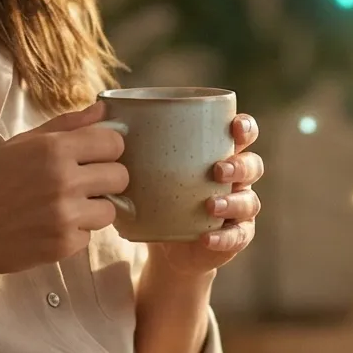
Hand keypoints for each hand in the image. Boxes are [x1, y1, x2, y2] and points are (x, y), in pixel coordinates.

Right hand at [0, 103, 127, 279]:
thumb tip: (103, 109)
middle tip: (81, 185)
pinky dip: (74, 234)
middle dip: (105, 179)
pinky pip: (89, 236)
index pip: (114, 141)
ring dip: (93, 209)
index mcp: (54, 148)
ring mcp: (66, 215)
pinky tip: (49, 228)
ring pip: (111, 209)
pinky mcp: (64, 245)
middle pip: (121, 176)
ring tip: (64, 208)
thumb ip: (65, 125)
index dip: (107, 149)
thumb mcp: (20, 144)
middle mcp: (65, 180)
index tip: (94, 157)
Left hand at [145, 113, 262, 277]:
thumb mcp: (148, 169)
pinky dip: (223, 237)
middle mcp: (236, 179)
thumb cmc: (158, 193)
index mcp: (220, 153)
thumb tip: (99, 111)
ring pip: (249, 201)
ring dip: (233, 202)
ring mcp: (239, 209)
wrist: (165, 241)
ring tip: (211, 205)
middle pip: (252, 165)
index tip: (234, 126)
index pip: (244, 134)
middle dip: (239, 165)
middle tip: (217, 170)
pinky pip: (237, 236)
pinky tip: (207, 237)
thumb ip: (136, 144)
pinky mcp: (234, 237)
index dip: (245, 127)